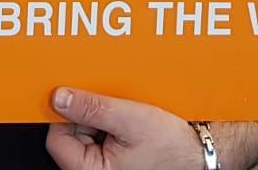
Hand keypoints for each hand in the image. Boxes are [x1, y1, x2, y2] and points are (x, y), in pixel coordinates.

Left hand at [46, 87, 208, 169]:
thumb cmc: (171, 148)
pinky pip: (100, 137)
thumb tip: (59, 98)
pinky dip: (111, 124)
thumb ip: (92, 108)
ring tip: (126, 117)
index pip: (57, 137)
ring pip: (86, 133)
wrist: (199, 155)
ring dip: (102, 118)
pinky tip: (129, 122)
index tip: (83, 96)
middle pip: (70, 134)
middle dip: (90, 115)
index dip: (69, 113)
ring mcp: (104, 167)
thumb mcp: (130, 119)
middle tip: (114, 108)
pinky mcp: (113, 161)